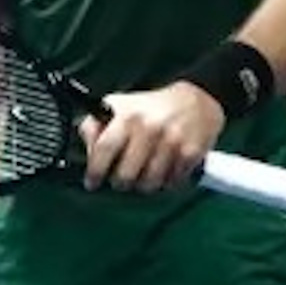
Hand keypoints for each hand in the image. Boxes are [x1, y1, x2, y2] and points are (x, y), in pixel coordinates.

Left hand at [80, 82, 224, 193]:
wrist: (197, 99)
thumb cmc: (152, 108)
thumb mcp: (120, 106)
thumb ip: (96, 126)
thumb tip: (88, 152)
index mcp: (127, 115)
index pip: (104, 149)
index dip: (94, 171)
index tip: (91, 183)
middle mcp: (149, 127)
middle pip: (125, 176)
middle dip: (121, 182)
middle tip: (123, 178)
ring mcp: (171, 141)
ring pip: (148, 184)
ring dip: (145, 184)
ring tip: (146, 170)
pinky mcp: (190, 153)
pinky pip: (171, 183)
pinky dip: (166, 181)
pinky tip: (166, 167)